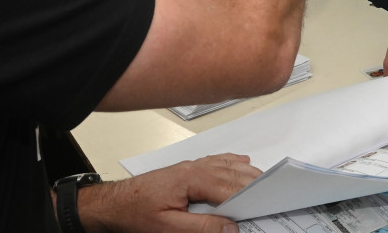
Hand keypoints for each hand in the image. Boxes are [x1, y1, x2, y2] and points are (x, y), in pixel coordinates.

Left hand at [77, 154, 259, 232]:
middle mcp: (194, 168)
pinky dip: (232, 162)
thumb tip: (230, 228)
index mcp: (192, 179)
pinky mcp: (186, 170)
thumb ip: (201, 228)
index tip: (267, 203)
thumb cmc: (136, 213)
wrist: (114, 203)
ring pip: (227, 165)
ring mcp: (191, 167)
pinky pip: (215, 161)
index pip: (230, 187)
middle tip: (273, 193)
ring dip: (246, 173)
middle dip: (255, 182)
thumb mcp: (167, 228)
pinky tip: (241, 163)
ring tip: (264, 182)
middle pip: (233, 174)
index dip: (250, 196)